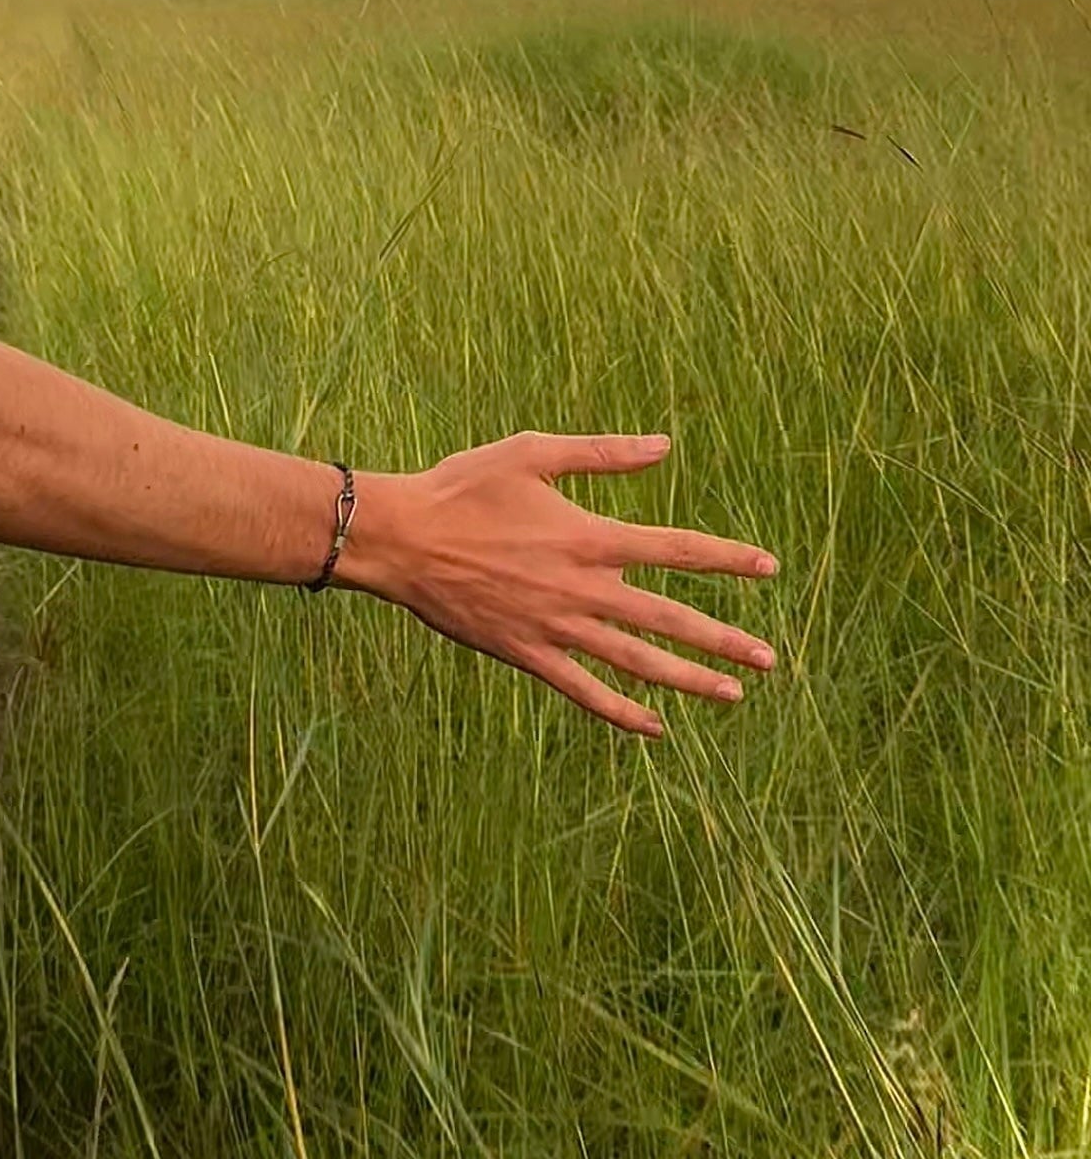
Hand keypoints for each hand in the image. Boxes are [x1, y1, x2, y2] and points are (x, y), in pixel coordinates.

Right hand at [339, 433, 777, 738]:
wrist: (402, 539)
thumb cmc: (463, 487)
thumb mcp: (532, 452)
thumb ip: (602, 452)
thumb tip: (664, 445)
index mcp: (588, 536)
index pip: (676, 548)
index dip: (726, 558)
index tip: (769, 566)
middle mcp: (582, 588)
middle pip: (669, 618)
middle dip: (723, 640)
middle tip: (768, 659)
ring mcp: (556, 626)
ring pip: (636, 661)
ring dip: (688, 680)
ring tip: (733, 695)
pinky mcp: (527, 653)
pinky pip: (584, 691)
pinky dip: (621, 712)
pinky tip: (654, 727)